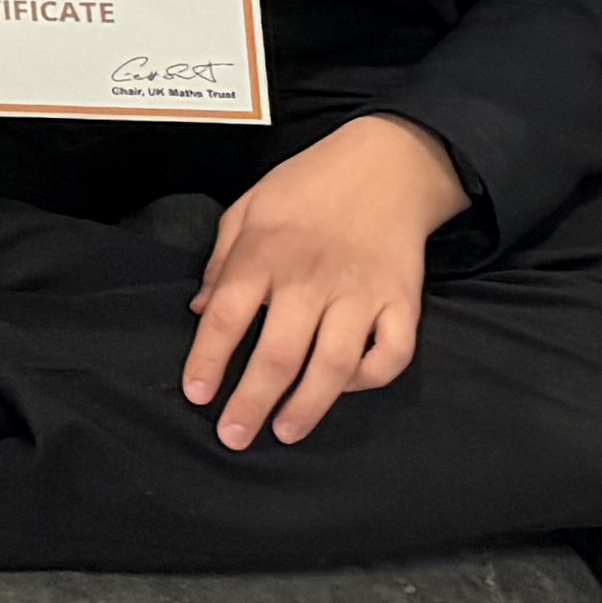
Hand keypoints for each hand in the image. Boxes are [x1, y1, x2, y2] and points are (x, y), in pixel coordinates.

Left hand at [184, 115, 464, 446]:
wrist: (386, 164)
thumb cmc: (307, 186)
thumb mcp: (248, 207)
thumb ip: (222, 261)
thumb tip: (200, 312)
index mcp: (265, 254)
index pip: (228, 317)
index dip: (208, 361)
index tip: (196, 395)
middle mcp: (312, 279)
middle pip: (278, 354)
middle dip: (251, 402)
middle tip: (233, 437)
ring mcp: (362, 293)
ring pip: (334, 365)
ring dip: (309, 406)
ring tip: (285, 431)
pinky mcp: (404, 302)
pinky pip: (392, 355)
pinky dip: (371, 379)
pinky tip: (346, 389)